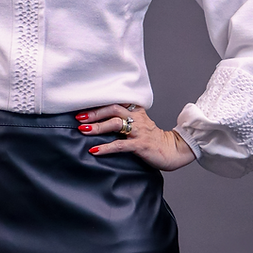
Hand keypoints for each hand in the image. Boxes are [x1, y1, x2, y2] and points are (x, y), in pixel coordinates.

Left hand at [75, 104, 195, 171]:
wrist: (173, 150)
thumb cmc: (152, 139)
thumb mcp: (139, 125)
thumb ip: (124, 120)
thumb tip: (100, 122)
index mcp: (136, 111)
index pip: (115, 102)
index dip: (98, 103)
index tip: (83, 105)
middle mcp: (137, 118)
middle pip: (113, 109)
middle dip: (94, 113)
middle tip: (79, 117)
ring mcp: (139, 131)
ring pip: (116, 124)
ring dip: (97, 127)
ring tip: (84, 130)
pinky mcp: (140, 145)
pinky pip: (121, 145)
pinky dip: (106, 148)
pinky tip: (95, 150)